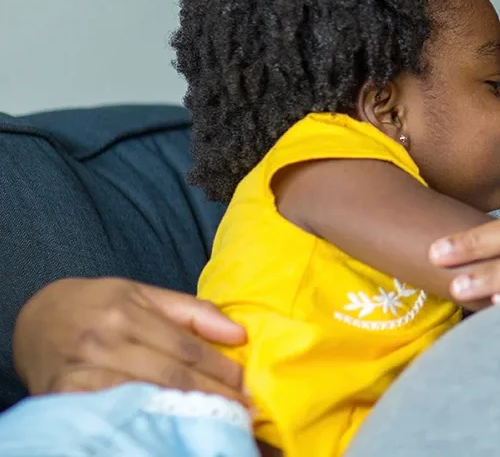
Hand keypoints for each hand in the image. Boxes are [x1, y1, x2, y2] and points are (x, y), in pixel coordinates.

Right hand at [13, 277, 247, 401]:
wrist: (36, 319)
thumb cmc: (98, 306)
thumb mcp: (142, 294)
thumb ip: (192, 312)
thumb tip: (239, 334)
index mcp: (127, 312)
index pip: (186, 347)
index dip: (220, 368)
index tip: (244, 383)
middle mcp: (105, 339)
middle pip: (172, 374)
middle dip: (212, 394)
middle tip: (240, 408)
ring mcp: (84, 369)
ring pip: (146, 394)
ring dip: (184, 410)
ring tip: (214, 419)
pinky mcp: (66, 394)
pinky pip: (113, 408)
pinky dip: (144, 417)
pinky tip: (168, 424)